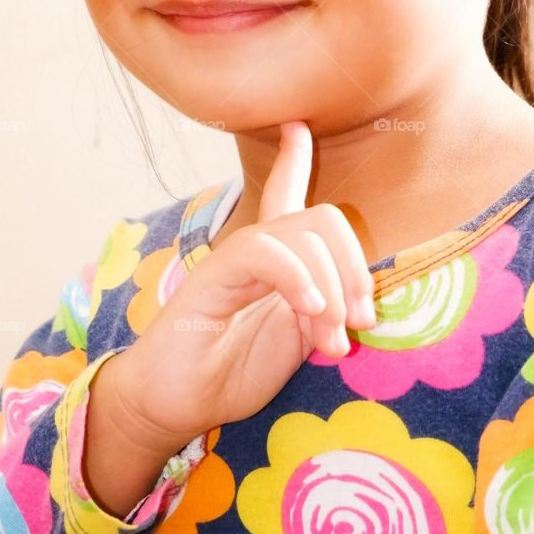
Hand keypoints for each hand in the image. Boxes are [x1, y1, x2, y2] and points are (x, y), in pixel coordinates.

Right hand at [117, 119, 375, 448]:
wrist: (173, 405)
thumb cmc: (230, 373)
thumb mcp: (295, 341)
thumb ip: (324, 312)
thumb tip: (360, 305)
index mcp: (275, 263)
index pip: (284, 195)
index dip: (294, 160)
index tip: (298, 128)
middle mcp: (255, 251)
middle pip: (322, 217)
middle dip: (355, 267)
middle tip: (358, 322)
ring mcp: (234, 259)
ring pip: (305, 233)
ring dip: (334, 290)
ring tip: (331, 339)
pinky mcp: (214, 276)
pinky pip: (266, 251)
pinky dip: (299, 279)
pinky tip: (310, 312)